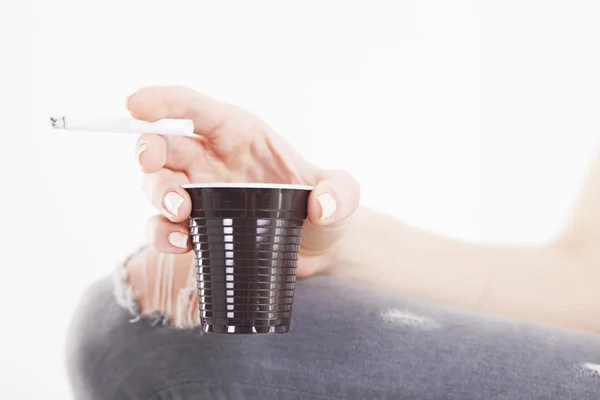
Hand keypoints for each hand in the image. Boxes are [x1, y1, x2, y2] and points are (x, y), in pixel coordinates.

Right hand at [128, 86, 359, 276]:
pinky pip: (164, 226)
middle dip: (151, 153)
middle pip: (164, 145)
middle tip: (162, 172)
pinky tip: (182, 243)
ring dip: (158, 196)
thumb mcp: (342, 195)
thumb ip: (340, 193)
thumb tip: (319, 207)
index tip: (135, 105)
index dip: (162, 101)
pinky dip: (163, 233)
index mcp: (240, 134)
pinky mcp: (199, 226)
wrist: (319, 248)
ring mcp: (202, 193)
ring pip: (156, 184)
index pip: (194, 108)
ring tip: (181, 213)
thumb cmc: (327, 211)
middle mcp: (213, 159)